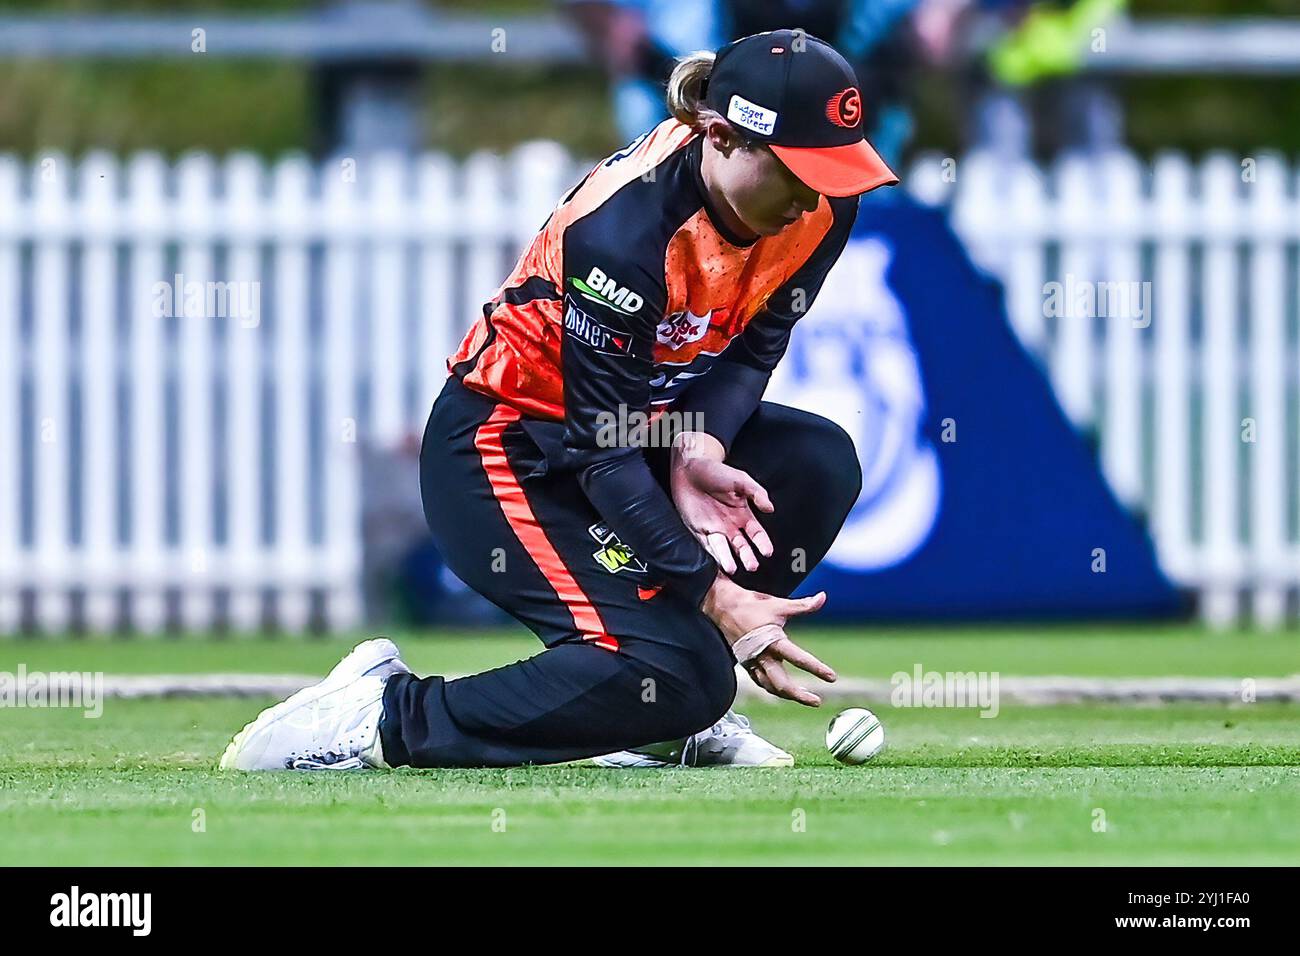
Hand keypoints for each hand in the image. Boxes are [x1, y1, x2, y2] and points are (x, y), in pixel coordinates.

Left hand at [670, 431, 773, 573]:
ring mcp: (714, 529)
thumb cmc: (716, 472)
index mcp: (743, 515)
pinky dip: (711, 554)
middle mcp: (730, 526)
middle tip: (752, 566)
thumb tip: (770, 508)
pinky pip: (705, 545)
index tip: (767, 552)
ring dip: (728, 559)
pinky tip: (716, 562)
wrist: (689, 468)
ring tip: (733, 568)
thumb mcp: (741, 480)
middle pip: (741, 546)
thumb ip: (756, 492)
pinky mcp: (698, 530)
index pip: (756, 534)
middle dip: (747, 557)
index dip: (763, 543)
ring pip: (724, 549)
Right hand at [702, 576, 835, 706]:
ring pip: (770, 687)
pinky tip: (783, 690)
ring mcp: (752, 662)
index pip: (798, 659)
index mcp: (772, 642)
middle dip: (799, 696)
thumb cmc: (750, 605)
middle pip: (781, 684)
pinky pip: (761, 682)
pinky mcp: (746, 664)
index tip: (831, 677)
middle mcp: (762, 656)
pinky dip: (773, 689)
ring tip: (804, 698)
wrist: (722, 607)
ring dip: (788, 695)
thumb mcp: (779, 605)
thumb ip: (803, 605)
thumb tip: (822, 597)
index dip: (817, 669)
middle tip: (817, 701)